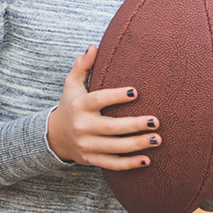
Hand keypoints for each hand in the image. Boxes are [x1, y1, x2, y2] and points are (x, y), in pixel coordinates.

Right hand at [46, 45, 159, 170]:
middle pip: (111, 127)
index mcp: (79, 106)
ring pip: (115, 147)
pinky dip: (129, 164)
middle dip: (134, 125)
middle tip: (155, 121)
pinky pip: (112, 164)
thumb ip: (82, 66)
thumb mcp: (71, 84)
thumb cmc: (70, 105)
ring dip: (137, 145)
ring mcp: (87, 145)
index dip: (115, 96)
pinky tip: (147, 160)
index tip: (135, 92)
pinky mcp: (91, 159)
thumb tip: (93, 47)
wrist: (55, 136)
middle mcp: (82, 126)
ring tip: (158, 139)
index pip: (98, 100)